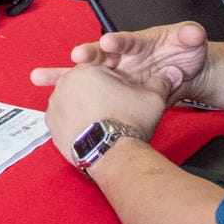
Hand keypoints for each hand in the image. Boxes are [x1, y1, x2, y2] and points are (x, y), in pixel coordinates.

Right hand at [32, 20, 212, 100]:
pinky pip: (84, 93)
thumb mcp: (192, 43)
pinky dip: (68, 96)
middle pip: (98, 55)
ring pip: (83, 74)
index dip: (117, 42)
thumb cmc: (184, 54)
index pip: (126, 41)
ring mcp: (113, 75)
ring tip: (39, 77)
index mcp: (137, 44)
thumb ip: (191, 36)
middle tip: (77, 58)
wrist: (183, 72)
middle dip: (87, 56)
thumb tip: (193, 33)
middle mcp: (120, 58)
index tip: (109, 43)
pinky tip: (48, 99)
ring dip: (62, 75)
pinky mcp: (111, 92)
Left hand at [41, 64, 169, 163]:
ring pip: (70, 101)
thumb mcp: (152, 98)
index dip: (111, 83)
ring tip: (100, 122)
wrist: (113, 153)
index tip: (118, 95)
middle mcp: (66, 83)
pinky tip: (88, 131)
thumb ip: (162, 82)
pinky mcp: (51, 124)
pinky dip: (72, 124)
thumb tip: (173, 73)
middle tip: (110, 110)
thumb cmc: (128, 124)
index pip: (98, 69)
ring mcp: (55, 104)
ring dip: (81, 109)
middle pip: (82, 85)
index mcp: (87, 70)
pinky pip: (62, 119)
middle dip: (94, 95)